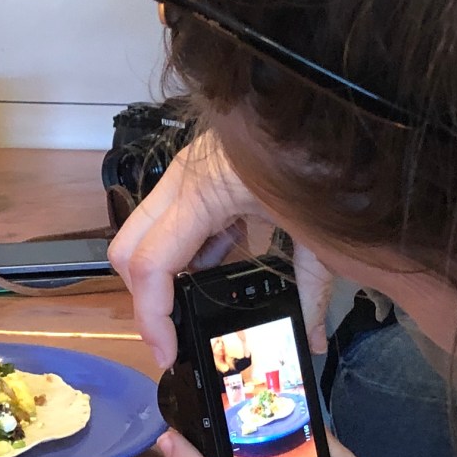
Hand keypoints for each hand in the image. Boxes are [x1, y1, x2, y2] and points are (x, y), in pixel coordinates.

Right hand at [110, 132, 333, 365]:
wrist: (327, 101)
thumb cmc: (326, 155)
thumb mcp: (319, 230)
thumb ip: (311, 288)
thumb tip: (309, 341)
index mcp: (204, 191)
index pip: (152, 264)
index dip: (153, 317)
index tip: (169, 355)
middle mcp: (182, 181)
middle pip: (129, 250)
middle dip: (146, 300)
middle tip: (173, 339)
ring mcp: (185, 174)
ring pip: (144, 235)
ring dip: (163, 276)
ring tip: (199, 308)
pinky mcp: (197, 173)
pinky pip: (172, 222)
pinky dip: (186, 252)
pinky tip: (221, 265)